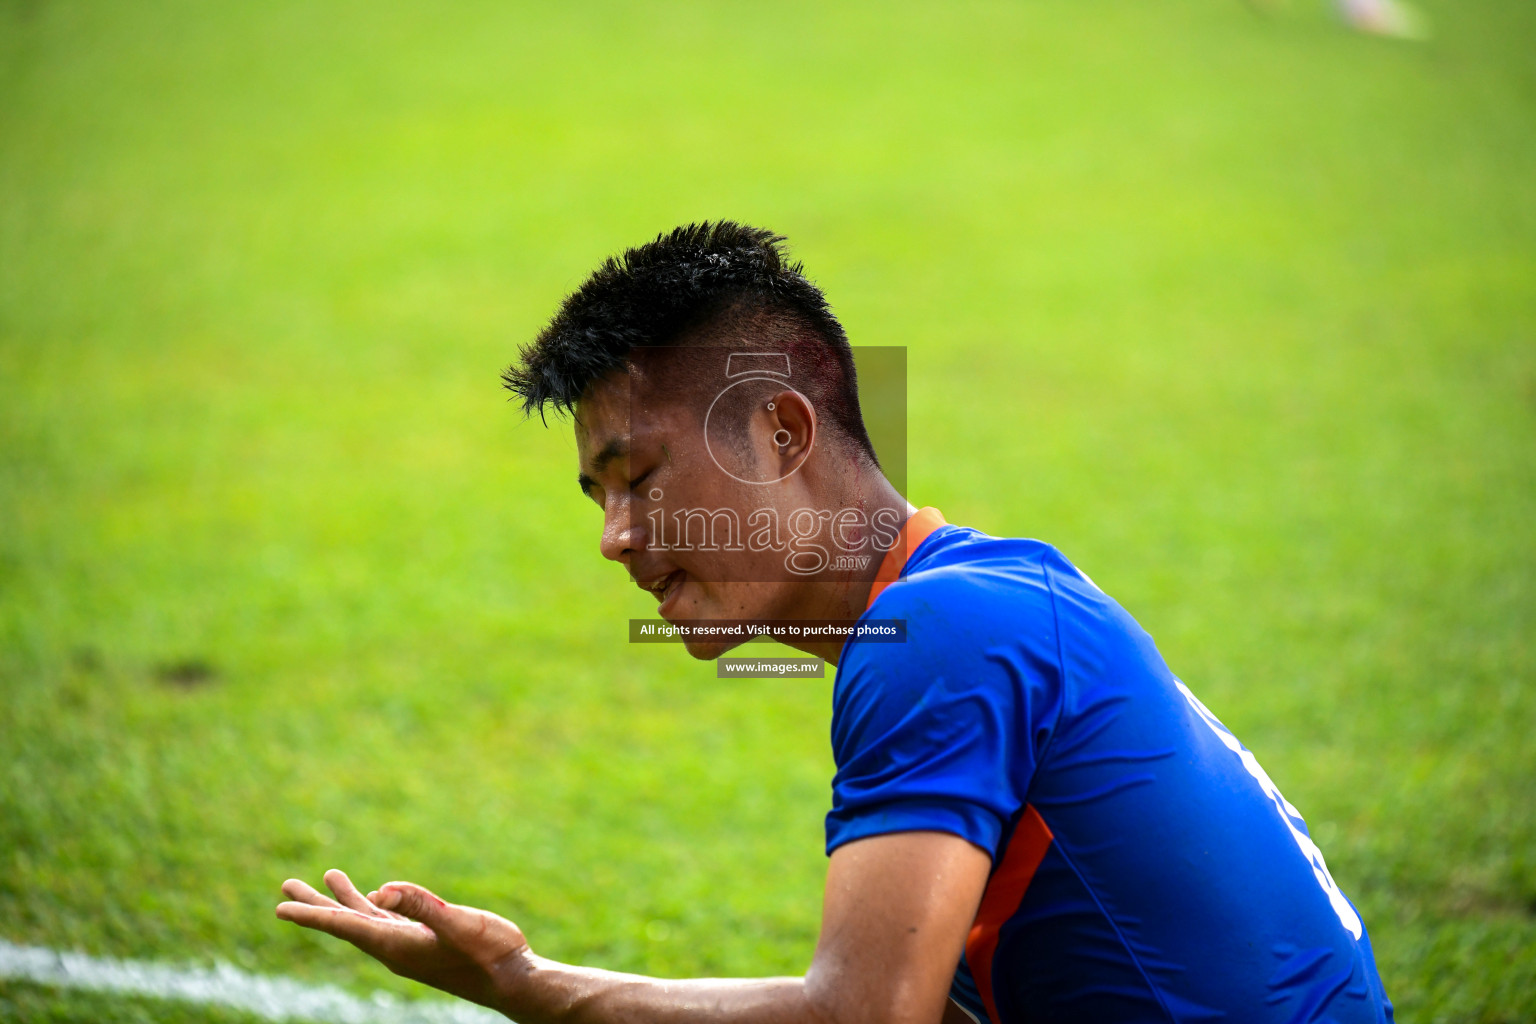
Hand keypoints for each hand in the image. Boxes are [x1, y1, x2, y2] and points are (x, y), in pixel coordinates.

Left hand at [275, 868, 531, 1011]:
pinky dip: (372, 906)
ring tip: (325, 877)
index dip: (313, 915)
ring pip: (365, 919)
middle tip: (286, 887)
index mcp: (397, 944)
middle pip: (345, 922)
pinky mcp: (425, 942)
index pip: (346, 926)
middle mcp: (395, 948)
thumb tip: (381, 889)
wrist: (514, 981)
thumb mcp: (457, 924)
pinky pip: (387, 921)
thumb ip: (421, 905)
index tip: (282, 908)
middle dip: (315, 904)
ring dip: (342, 899)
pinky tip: (372, 897)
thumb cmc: (490, 954)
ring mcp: (409, 946)